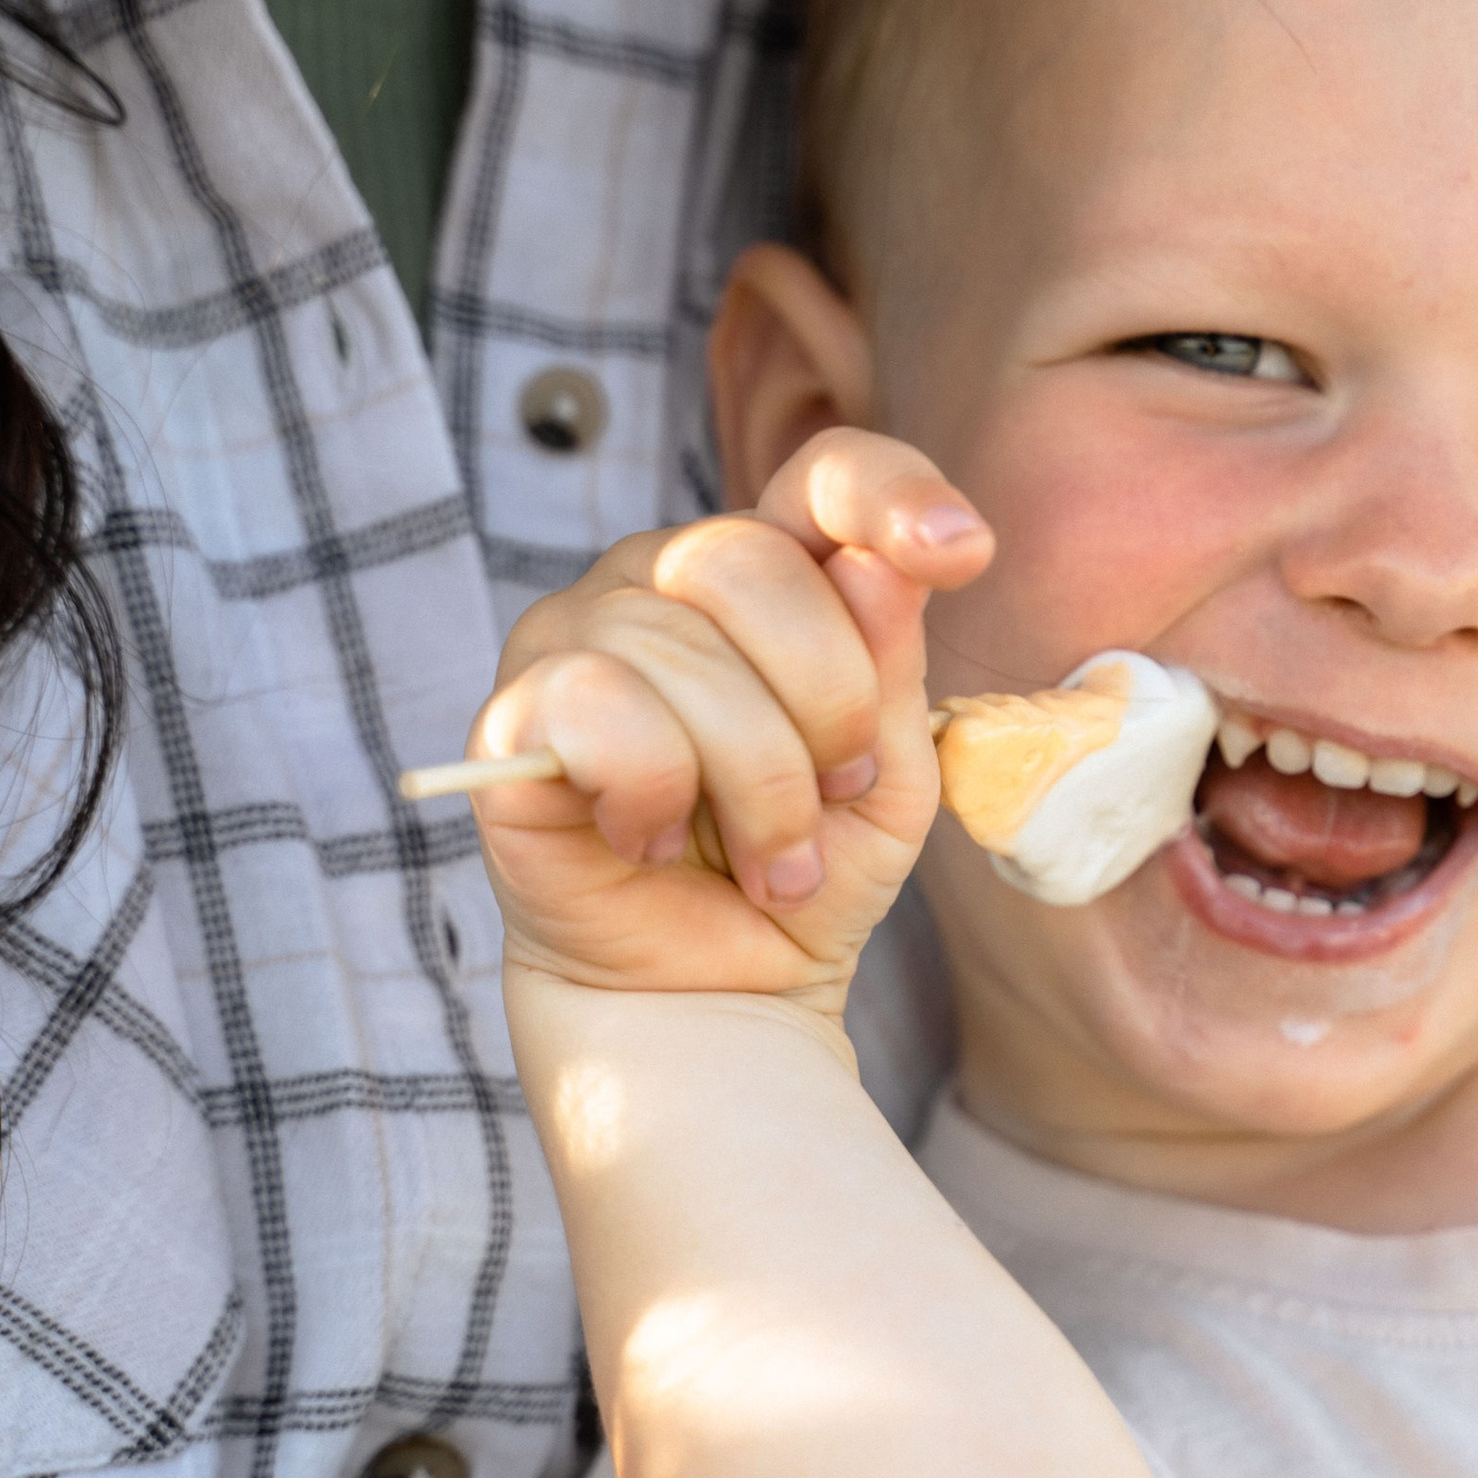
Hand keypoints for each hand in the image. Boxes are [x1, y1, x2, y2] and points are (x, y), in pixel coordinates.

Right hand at [467, 431, 992, 1011]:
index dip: (893, 494)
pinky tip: (656, 841)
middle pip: (751, 560)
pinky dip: (654, 794)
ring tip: (770, 864)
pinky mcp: (515, 715)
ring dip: (759, 789)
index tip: (962, 552)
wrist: (719, 1000)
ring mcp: (577, 635)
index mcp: (770, 573)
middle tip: (836, 797)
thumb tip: (886, 564)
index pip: (826, 476)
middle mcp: (663, 579)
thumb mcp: (890, 776)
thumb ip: (890, 665)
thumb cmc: (803, 876)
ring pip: (682, 651)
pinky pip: (597, 707)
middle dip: (826, 701)